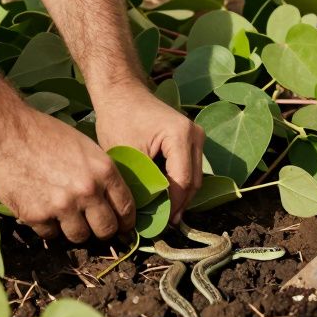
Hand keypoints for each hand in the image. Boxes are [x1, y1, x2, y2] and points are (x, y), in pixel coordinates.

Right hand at [0, 108, 135, 243]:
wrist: (6, 133)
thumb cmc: (45, 134)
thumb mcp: (85, 147)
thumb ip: (100, 174)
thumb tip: (110, 199)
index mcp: (104, 171)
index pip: (125, 208)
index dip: (125, 222)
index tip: (123, 228)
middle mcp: (87, 191)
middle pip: (105, 229)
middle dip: (102, 232)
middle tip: (94, 228)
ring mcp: (62, 206)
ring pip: (79, 236)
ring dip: (74, 230)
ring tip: (64, 216)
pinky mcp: (37, 216)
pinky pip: (50, 234)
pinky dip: (48, 227)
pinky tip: (42, 209)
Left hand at [94, 83, 204, 222]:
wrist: (121, 93)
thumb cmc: (119, 119)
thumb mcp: (127, 155)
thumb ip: (140, 184)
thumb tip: (145, 215)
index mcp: (181, 136)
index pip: (182, 182)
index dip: (171, 206)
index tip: (157, 224)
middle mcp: (196, 135)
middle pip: (193, 182)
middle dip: (178, 204)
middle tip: (161, 224)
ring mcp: (196, 137)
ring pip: (193, 177)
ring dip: (179, 196)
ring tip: (162, 214)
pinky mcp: (191, 140)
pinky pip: (189, 169)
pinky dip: (178, 184)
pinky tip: (163, 197)